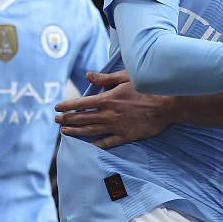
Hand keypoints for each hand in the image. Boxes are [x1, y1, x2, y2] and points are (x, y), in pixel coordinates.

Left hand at [55, 70, 176, 148]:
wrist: (166, 105)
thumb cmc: (147, 88)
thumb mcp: (125, 77)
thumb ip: (105, 78)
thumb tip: (88, 75)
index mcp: (107, 99)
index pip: (81, 103)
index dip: (67, 105)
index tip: (57, 107)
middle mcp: (108, 114)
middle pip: (83, 118)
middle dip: (67, 119)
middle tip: (56, 120)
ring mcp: (116, 127)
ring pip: (90, 131)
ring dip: (76, 131)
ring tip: (65, 131)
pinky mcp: (125, 136)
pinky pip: (107, 143)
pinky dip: (95, 145)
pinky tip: (87, 146)